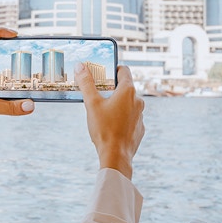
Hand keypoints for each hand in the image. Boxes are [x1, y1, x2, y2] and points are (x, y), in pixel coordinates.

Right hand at [74, 64, 144, 178]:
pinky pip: (130, 117)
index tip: (103, 74)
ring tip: (102, 111)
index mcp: (128, 91)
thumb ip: (86, 83)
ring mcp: (140, 115)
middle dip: (111, 88)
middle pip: (125, 87)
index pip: (124, 70)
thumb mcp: (91, 104)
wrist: (116, 156)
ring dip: (116, 103)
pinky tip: (110, 125)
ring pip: (128, 103)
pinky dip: (121, 117)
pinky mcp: (139, 128)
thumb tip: (80, 66)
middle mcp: (138, 101)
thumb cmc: (104, 129)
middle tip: (97, 93)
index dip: (113, 69)